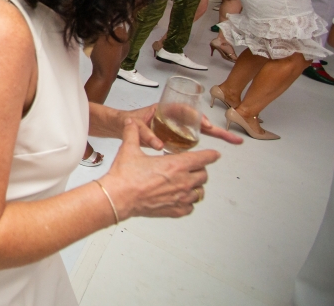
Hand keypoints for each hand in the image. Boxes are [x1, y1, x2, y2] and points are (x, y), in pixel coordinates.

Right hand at [99, 120, 219, 220]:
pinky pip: (190, 207)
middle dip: (199, 170)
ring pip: (200, 192)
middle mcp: (183, 182)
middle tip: (190, 168)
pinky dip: (188, 202)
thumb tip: (130, 123)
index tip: (215, 155)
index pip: (203, 159)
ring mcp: (180, 198)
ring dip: (195, 186)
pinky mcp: (175, 210)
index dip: (211, 155)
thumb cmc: (125, 177)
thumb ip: (132, 134)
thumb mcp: (129, 149)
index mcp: (175, 165)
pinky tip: (179, 198)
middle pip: (203, 175)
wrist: (118, 197)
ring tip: (186, 183)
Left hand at [124, 105, 242, 147]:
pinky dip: (200, 145)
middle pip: (197, 121)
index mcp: (162, 109)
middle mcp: (171, 116)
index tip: (207, 126)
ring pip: (197, 130)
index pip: (186, 110)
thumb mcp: (133, 127)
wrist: (117, 126)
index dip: (198, 117)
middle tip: (233, 137)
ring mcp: (173, 126)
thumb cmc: (124, 122)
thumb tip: (159, 144)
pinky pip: (189, 139)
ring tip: (230, 141)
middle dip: (215, 128)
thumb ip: (145, 134)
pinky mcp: (172, 136)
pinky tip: (210, 153)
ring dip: (213, 134)